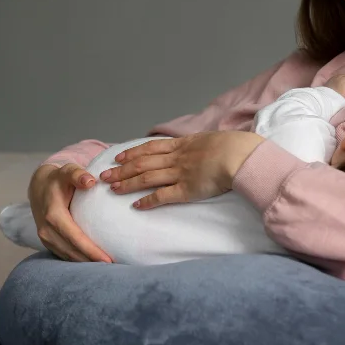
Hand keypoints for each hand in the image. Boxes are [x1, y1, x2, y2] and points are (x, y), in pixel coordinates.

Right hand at [27, 163, 112, 262]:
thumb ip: (78, 174)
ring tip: (106, 269)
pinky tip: (94, 264)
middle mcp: (46, 230)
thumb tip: (90, 181)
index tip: (107, 259)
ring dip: (85, 264)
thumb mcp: (67, 171)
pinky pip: (64, 255)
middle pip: (71, 251)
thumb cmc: (58, 178)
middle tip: (114, 268)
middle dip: (91, 262)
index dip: (90, 250)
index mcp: (53, 215)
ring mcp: (45, 238)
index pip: (74, 237)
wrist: (38, 186)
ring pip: (67, 256)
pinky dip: (78, 261)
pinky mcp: (48, 242)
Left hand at [100, 131, 264, 209]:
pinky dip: (148, 201)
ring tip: (112, 189)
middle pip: (142, 163)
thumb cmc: (233, 147)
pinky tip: (136, 205)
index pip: (150, 148)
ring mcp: (180, 174)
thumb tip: (199, 146)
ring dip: (127, 184)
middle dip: (121, 169)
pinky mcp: (186, 190)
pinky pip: (162, 196)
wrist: (239, 156)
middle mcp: (176, 158)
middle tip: (104, 175)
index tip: (118, 156)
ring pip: (146, 178)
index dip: (133, 152)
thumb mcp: (212, 139)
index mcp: (182, 144)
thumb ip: (201, 145)